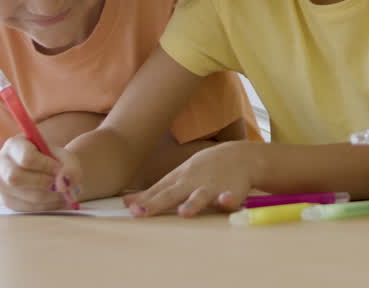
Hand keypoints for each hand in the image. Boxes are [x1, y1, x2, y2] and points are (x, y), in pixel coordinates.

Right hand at [0, 135, 79, 211]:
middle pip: (15, 178)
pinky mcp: (7, 200)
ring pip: (23, 195)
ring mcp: (1, 184)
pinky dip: (47, 206)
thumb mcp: (63, 155)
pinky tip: (59, 200)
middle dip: (43, 183)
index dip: (45, 165)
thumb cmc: (53, 159)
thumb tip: (65, 183)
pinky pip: (26, 208)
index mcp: (14, 145)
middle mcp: (1, 163)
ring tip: (65, 193)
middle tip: (60, 183)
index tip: (59, 168)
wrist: (48, 169)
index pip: (26, 157)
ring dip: (49, 197)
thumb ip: (68, 166)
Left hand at [121, 141, 252, 217]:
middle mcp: (192, 182)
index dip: (144, 200)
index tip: (129, 208)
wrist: (240, 156)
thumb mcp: (180, 175)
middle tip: (141, 212)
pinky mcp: (233, 191)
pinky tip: (226, 201)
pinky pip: (231, 197)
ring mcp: (212, 186)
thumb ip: (157, 191)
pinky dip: (228, 199)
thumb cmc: (204, 168)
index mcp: (179, 179)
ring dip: (193, 203)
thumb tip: (127, 203)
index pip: (158, 190)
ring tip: (184, 212)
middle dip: (157, 203)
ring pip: (201, 196)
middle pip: (173, 194)